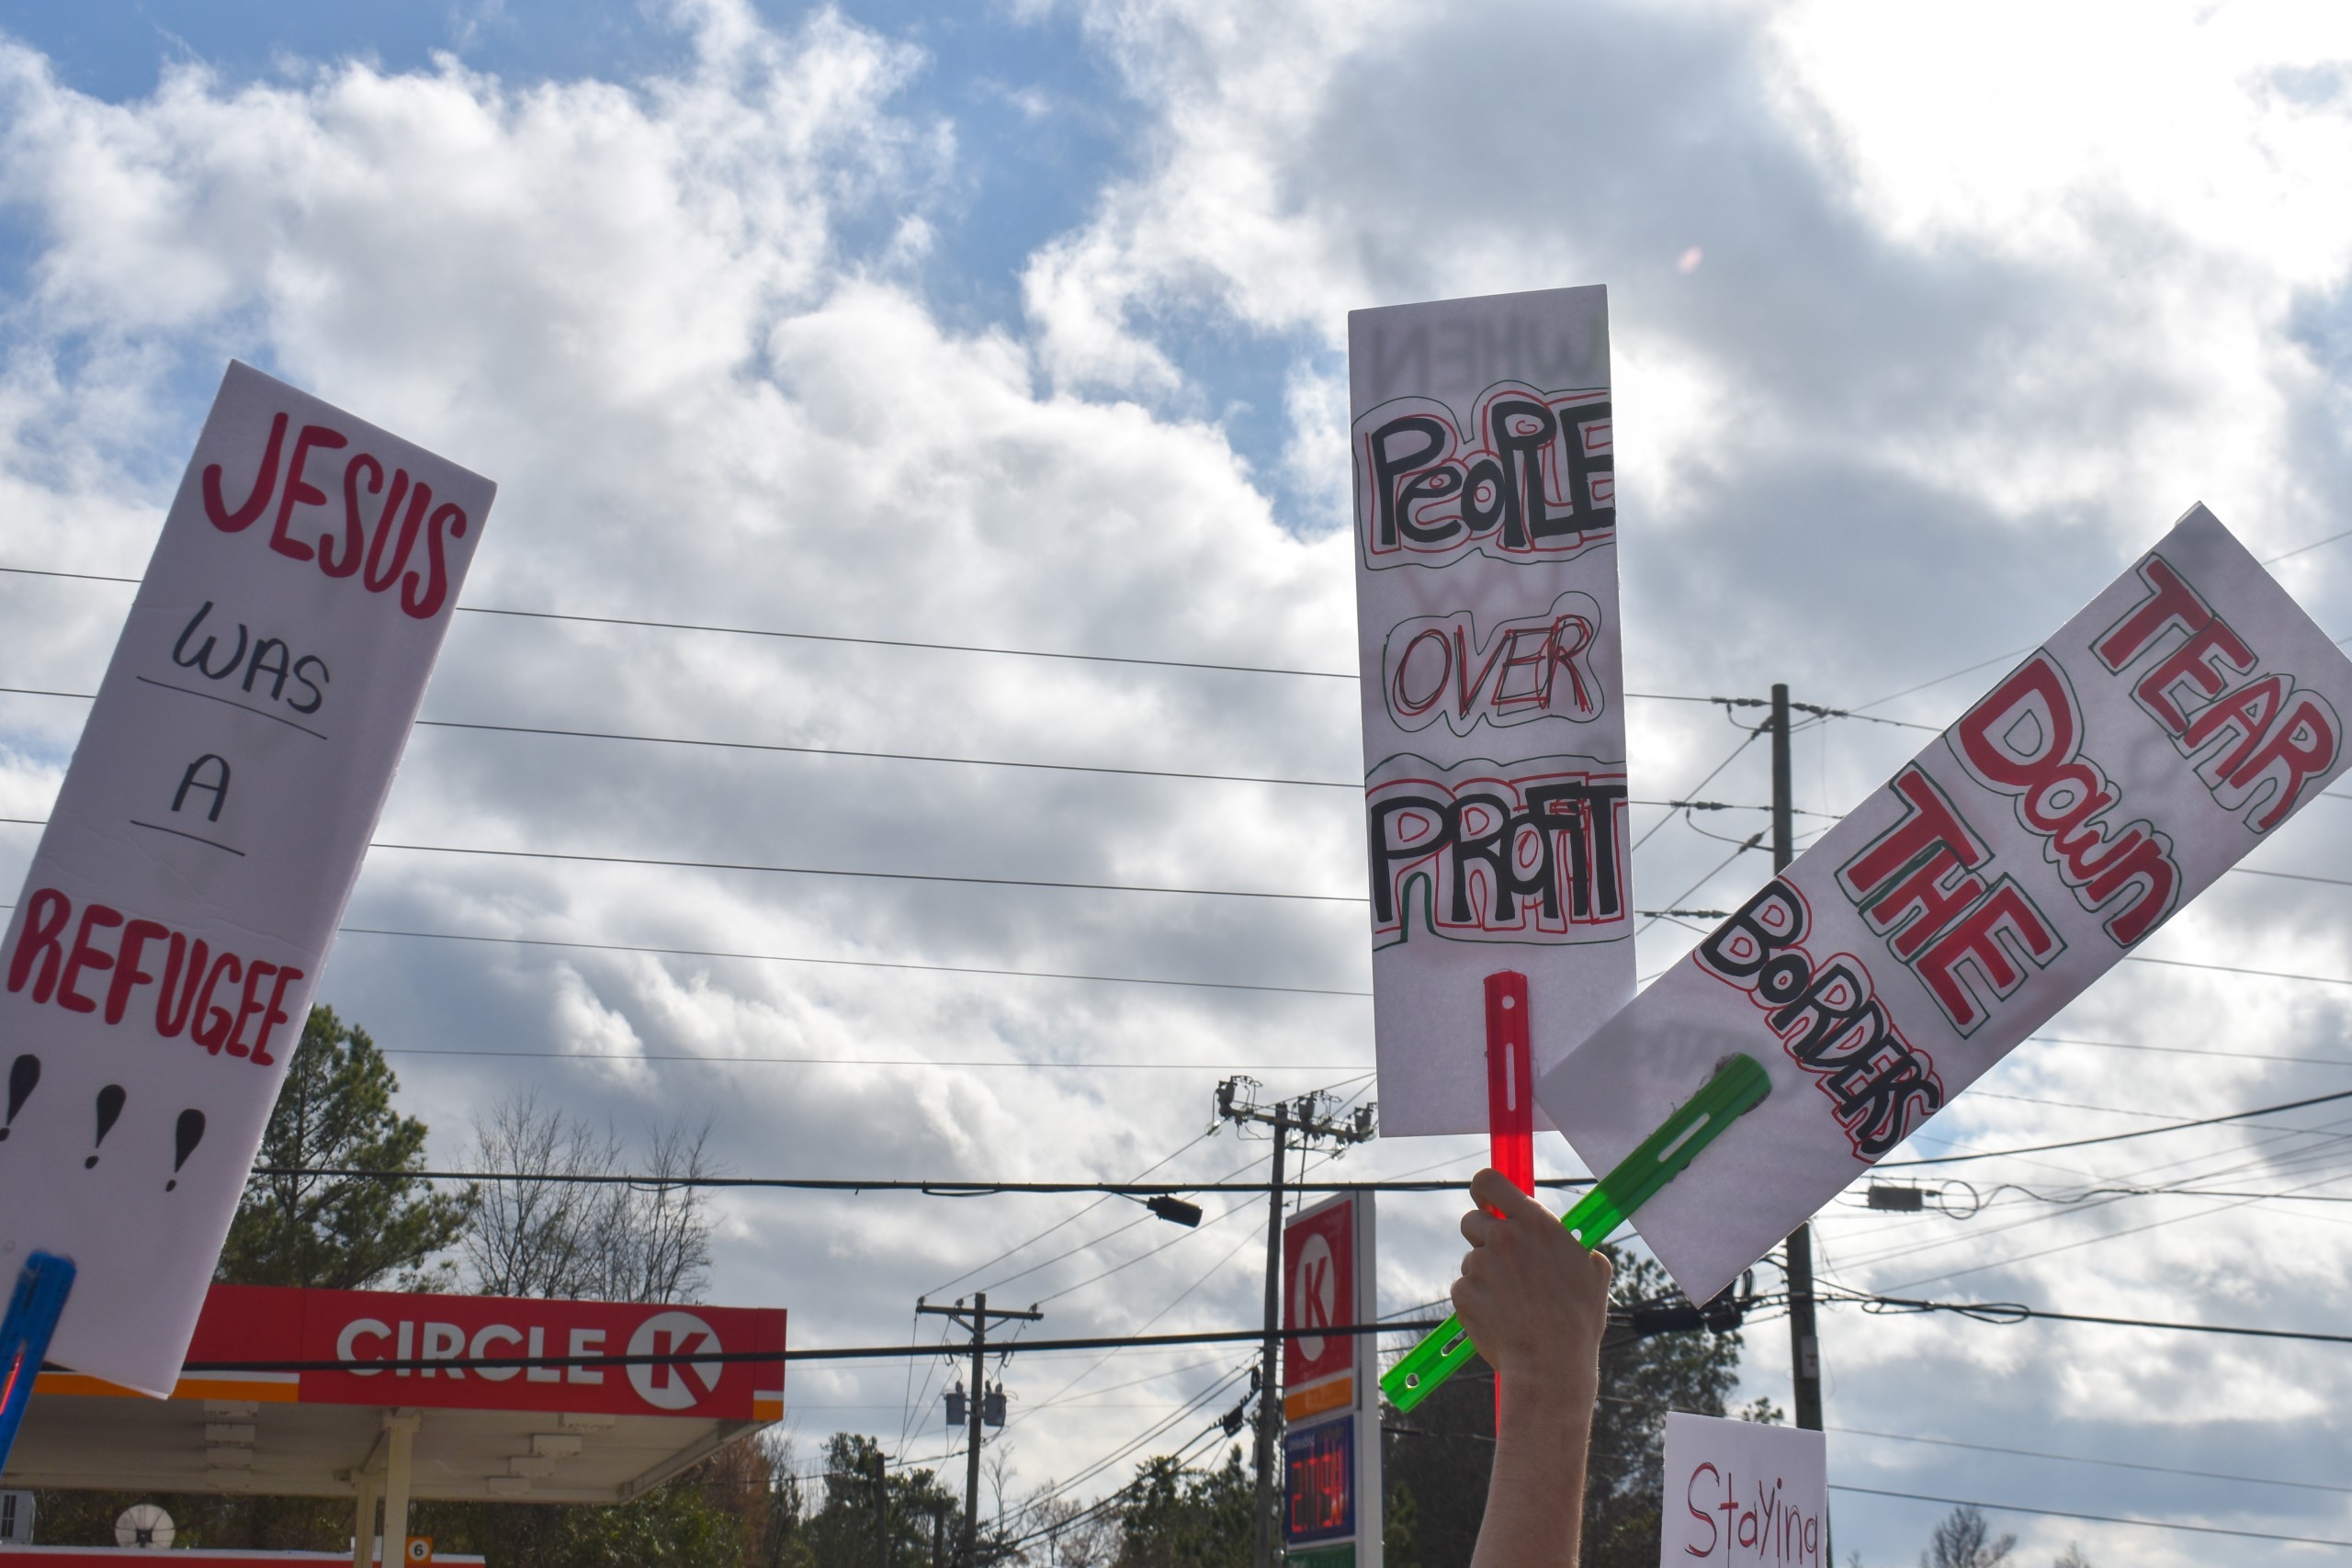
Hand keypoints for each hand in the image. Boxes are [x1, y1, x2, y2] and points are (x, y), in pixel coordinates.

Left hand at [1450, 1168, 1612, 1397]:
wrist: (1550, 1364)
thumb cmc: (1577, 1321)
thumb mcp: (1594, 1271)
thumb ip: (1574, 1245)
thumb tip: (1571, 1242)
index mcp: (1535, 1223)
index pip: (1491, 1181)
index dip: (1483, 1189)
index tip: (1485, 1200)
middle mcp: (1503, 1236)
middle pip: (1472, 1220)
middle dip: (1482, 1236)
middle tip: (1501, 1261)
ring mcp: (1479, 1264)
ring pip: (1471, 1259)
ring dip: (1484, 1273)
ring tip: (1512, 1302)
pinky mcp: (1463, 1291)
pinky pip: (1465, 1287)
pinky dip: (1477, 1300)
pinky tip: (1500, 1317)